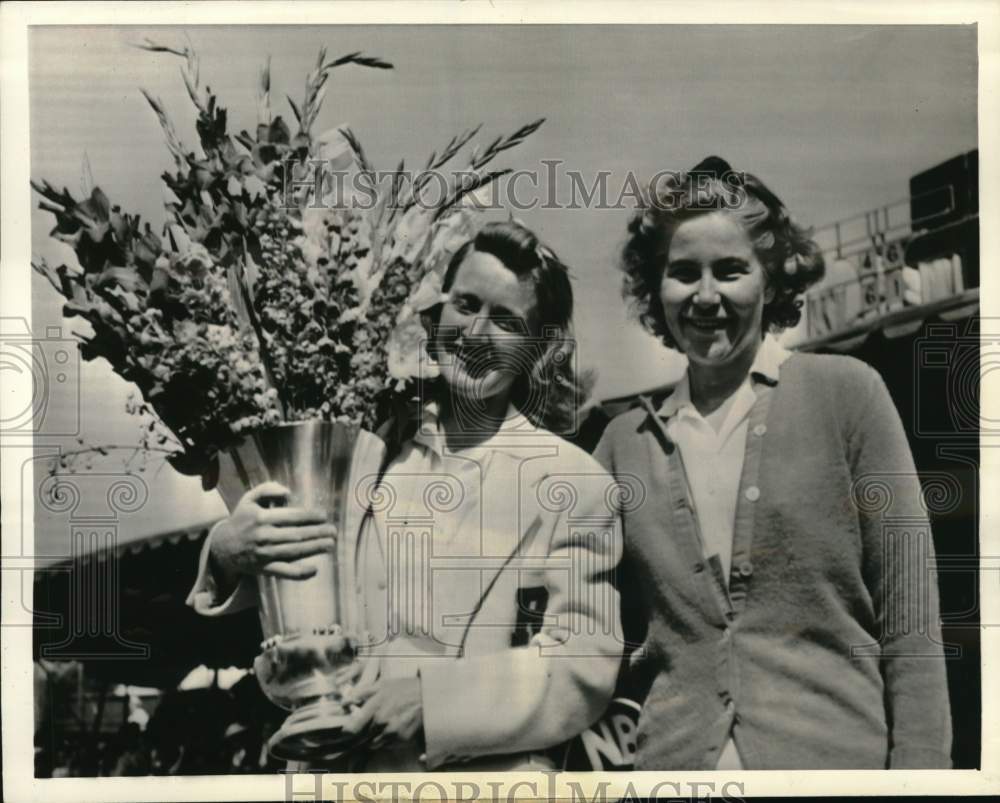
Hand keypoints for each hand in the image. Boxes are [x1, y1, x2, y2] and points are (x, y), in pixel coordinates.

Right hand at [209, 481, 336, 581]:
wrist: (222, 547)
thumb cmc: (242, 519)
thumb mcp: (249, 499)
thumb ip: (268, 489)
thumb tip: (287, 492)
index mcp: (261, 517)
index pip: (291, 517)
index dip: (309, 516)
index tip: (324, 516)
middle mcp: (263, 536)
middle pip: (296, 534)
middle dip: (317, 533)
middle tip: (334, 531)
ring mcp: (264, 554)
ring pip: (294, 551)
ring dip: (314, 548)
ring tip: (330, 544)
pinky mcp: (264, 568)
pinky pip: (284, 572)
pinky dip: (300, 573)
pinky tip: (314, 570)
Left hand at [352, 676, 423, 747]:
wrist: (428, 696)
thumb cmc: (404, 688)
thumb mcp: (382, 684)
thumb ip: (361, 693)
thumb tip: (345, 702)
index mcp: (374, 708)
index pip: (351, 729)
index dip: (346, 732)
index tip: (346, 730)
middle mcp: (381, 723)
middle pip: (361, 739)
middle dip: (360, 735)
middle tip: (366, 727)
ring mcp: (392, 733)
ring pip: (373, 744)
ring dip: (372, 739)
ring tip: (381, 726)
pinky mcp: (402, 740)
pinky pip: (386, 745)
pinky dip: (385, 740)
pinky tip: (391, 728)